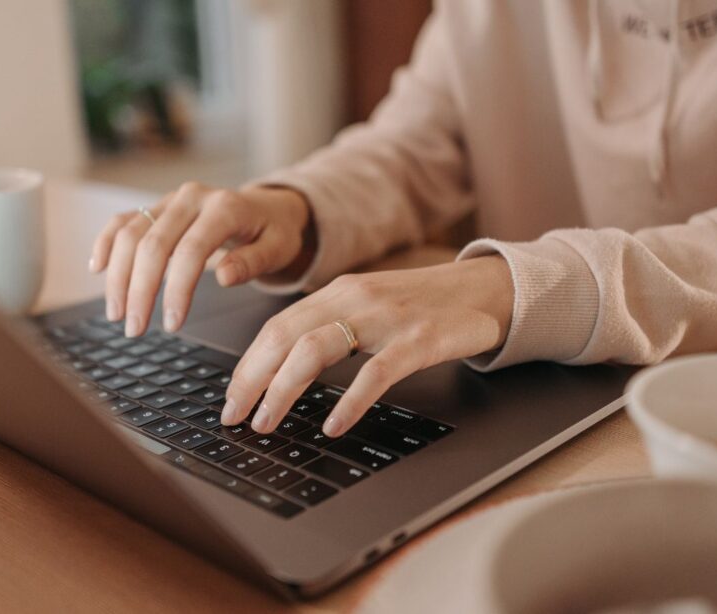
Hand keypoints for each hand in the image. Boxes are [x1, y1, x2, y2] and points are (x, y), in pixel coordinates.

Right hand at [90, 183, 311, 336]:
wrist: (268, 207)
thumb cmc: (274, 232)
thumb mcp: (278, 248)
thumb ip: (253, 261)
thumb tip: (224, 276)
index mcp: (224, 207)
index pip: (191, 251)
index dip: (177, 290)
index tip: (172, 324)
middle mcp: (192, 198)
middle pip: (153, 244)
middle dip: (139, 290)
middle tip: (135, 328)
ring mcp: (170, 200)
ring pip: (130, 233)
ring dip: (118, 275)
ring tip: (116, 313)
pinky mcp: (157, 207)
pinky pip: (123, 221)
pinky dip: (106, 243)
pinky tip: (98, 268)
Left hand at [221, 256, 513, 436]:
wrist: (486, 290)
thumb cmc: (423, 306)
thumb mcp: (369, 308)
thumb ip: (331, 328)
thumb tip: (283, 372)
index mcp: (338, 292)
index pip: (276, 327)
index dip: (247, 365)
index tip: (231, 398)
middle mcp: (355, 299)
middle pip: (284, 337)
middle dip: (251, 380)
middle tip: (235, 417)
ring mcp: (386, 318)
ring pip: (316, 349)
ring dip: (283, 390)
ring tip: (268, 423)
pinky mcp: (419, 339)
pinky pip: (375, 373)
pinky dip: (349, 402)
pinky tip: (333, 426)